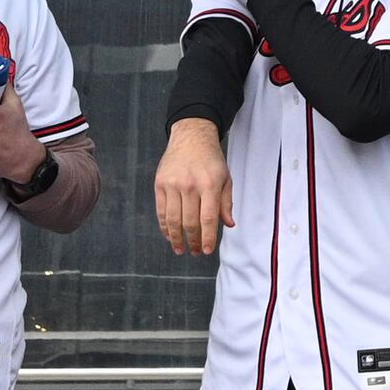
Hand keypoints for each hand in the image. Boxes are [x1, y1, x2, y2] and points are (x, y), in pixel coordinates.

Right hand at [154, 118, 232, 255]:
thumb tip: (229, 225)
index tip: (208, 250)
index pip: (208, 218)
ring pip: (173, 220)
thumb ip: (226, 202)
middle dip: (193, 241)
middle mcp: (190, 185)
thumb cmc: (211, 160)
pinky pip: (161, 211)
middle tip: (196, 252)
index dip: (208, 238)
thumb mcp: (226, 178)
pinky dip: (165, 226)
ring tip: (181, 249)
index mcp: (210, 185)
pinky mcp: (160, 184)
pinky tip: (170, 235)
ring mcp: (173, 185)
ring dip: (177, 238)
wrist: (191, 137)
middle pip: (190, 222)